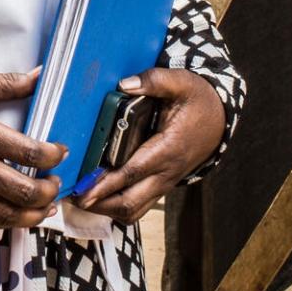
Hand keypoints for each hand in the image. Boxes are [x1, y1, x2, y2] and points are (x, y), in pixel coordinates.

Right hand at [0, 69, 66, 230]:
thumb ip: (6, 84)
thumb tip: (40, 76)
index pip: (30, 153)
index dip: (53, 155)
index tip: (61, 151)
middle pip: (23, 191)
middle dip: (49, 189)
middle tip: (56, 179)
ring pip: (8, 214)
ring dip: (35, 213)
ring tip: (47, 203)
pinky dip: (10, 221)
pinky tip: (23, 214)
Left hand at [73, 67, 225, 225]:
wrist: (220, 118)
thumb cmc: (198, 100)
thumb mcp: (181, 82)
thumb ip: (154, 80)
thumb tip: (124, 84)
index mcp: (169, 149)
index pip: (132, 172)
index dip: (106, 184)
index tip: (84, 191)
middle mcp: (166, 172)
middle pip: (131, 202)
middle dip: (100, 204)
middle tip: (71, 196)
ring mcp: (165, 181)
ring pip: (134, 209)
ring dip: (107, 208)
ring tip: (80, 198)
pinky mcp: (162, 183)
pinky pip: (139, 203)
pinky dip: (117, 204)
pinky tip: (98, 194)